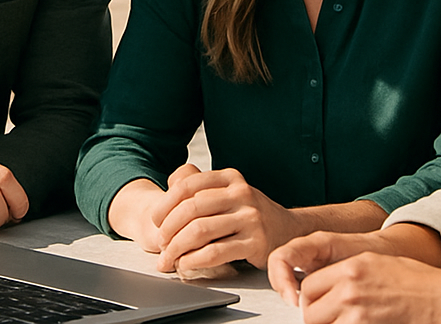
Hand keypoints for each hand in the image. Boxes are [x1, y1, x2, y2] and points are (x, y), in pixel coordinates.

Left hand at [152, 164, 300, 272]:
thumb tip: (171, 183)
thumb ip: (200, 184)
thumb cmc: (247, 211)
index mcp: (230, 177)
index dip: (166, 203)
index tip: (155, 220)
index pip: (188, 185)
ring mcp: (250, 217)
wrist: (285, 228)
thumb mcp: (227, 190)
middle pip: (191, 209)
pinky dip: (194, 260)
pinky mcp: (255, 242)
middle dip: (168, 229)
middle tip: (160, 244)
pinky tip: (186, 264)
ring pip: (200, 231)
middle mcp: (241, 193)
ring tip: (169, 258)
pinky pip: (216, 252)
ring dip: (177, 248)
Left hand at [269, 231, 440, 323]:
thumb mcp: (376, 263)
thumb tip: (328, 285)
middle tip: (327, 317)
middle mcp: (350, 290)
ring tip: (344, 320)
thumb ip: (347, 273)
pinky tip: (359, 323)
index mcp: (351, 268)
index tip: (316, 303)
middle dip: (315, 316)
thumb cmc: (415, 280)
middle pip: (311, 311)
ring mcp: (358, 314)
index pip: (310, 286)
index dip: (309, 297)